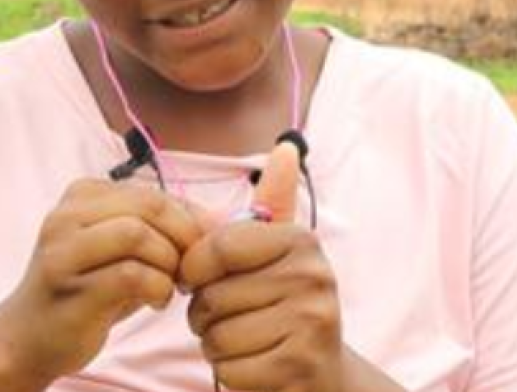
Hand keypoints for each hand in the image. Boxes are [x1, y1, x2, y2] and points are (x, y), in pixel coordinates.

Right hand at [0, 178, 205, 382]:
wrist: (28, 337)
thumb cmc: (86, 290)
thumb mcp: (121, 249)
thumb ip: (160, 227)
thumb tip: (218, 219)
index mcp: (81, 195)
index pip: (152, 192)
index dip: (188, 218)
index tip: (201, 247)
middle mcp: (66, 215)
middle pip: (148, 205)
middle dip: (183, 236)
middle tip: (191, 268)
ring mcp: (64, 251)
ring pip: (138, 234)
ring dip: (168, 263)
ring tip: (170, 285)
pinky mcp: (71, 288)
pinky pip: (132, 274)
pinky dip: (157, 287)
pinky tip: (155, 301)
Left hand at [181, 143, 347, 391]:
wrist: (323, 374)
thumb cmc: (286, 308)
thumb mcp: (280, 254)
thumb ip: (275, 202)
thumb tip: (286, 147)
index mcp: (302, 242)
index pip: (219, 246)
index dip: (194, 268)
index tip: (196, 280)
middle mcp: (313, 278)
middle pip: (213, 295)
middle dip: (206, 315)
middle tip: (232, 317)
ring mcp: (311, 325)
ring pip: (217, 335)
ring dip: (217, 345)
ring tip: (245, 340)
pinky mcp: (299, 368)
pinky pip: (229, 370)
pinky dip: (231, 374)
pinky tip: (255, 365)